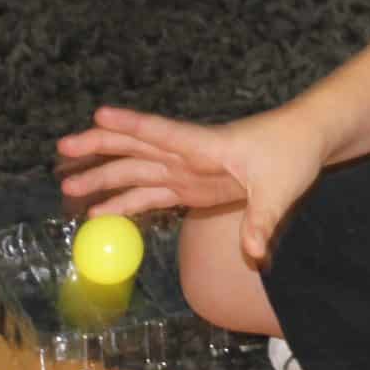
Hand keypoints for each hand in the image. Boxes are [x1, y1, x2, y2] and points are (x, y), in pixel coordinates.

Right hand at [55, 104, 325, 264]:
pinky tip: (100, 213)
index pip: (162, 132)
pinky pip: (152, 193)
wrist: (307, 140)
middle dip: (100, 148)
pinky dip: (125, 202)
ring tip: (68, 189)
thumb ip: (262, 222)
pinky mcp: (194, 184)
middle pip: (137, 148)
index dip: (131, 125)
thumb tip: (253, 255)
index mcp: (208, 145)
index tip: (98, 114)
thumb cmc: (294, 154)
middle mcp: (191, 154)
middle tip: (62, 149)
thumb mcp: (282, 190)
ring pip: (138, 170)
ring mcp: (189, 169)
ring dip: (104, 178)